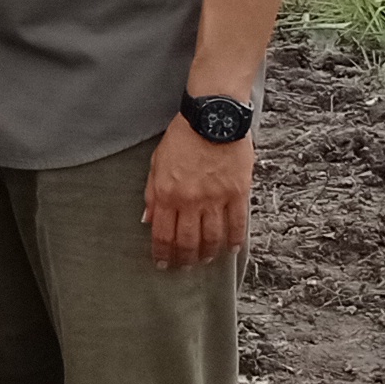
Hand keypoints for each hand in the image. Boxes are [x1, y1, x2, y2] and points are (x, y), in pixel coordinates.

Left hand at [145, 113, 254, 268]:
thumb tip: (147, 220)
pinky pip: (237, 223)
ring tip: (205, 260)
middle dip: (184, 259)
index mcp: (168, 193)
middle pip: (187, 241)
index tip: (162, 264)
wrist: (213, 115)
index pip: (163, 234)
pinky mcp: (238, 192)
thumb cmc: (183, 136)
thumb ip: (152, 193)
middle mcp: (191, 200)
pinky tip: (230, 249)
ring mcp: (216, 198)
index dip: (162, 254)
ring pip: (212, 237)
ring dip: (208, 253)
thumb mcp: (157, 162)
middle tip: (184, 268)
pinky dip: (234, 240)